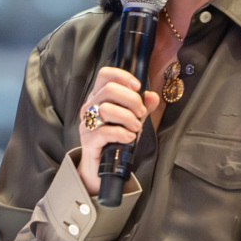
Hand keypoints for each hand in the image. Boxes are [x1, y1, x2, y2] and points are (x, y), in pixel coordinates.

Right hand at [76, 66, 159, 197]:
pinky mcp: (88, 140)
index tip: (138, 87)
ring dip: (128, 118)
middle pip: (109, 89)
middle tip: (141, 113)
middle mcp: (90, 107)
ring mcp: (87, 123)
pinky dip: (121, 133)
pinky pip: (104, 132)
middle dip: (131, 100)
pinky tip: (129, 137)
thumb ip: (142, 107)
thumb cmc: (116, 139)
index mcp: (99, 97)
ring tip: (136, 127)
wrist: (103, 166)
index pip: (105, 75)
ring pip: (106, 109)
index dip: (123, 76)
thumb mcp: (132, 119)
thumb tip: (153, 97)